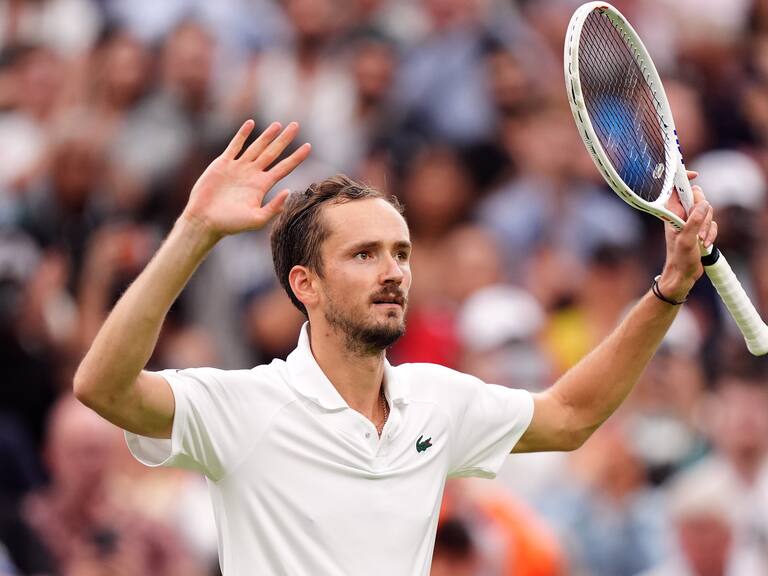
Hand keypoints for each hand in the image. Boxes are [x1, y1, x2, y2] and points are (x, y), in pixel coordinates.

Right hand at [181, 120, 310, 241]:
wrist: (205, 220)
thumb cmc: (230, 224)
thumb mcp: (257, 219)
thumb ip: (274, 208)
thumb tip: (289, 192)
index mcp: (262, 186)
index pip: (284, 167)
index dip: (296, 157)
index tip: (309, 146)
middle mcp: (253, 174)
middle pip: (273, 152)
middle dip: (284, 139)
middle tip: (296, 125)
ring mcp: (238, 167)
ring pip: (256, 146)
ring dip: (267, 135)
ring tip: (278, 124)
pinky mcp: (223, 164)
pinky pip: (235, 146)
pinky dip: (242, 135)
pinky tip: (250, 124)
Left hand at [659, 171, 717, 300]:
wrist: (682, 275)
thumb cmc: (678, 258)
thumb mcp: (686, 239)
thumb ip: (694, 220)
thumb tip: (703, 205)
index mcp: (672, 212)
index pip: (677, 187)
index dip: (684, 178)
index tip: (695, 175)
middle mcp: (681, 214)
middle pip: (698, 197)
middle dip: (703, 210)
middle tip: (698, 225)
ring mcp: (690, 221)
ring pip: (707, 210)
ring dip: (707, 225)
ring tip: (699, 240)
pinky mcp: (699, 229)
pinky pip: (712, 223)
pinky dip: (711, 233)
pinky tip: (705, 244)